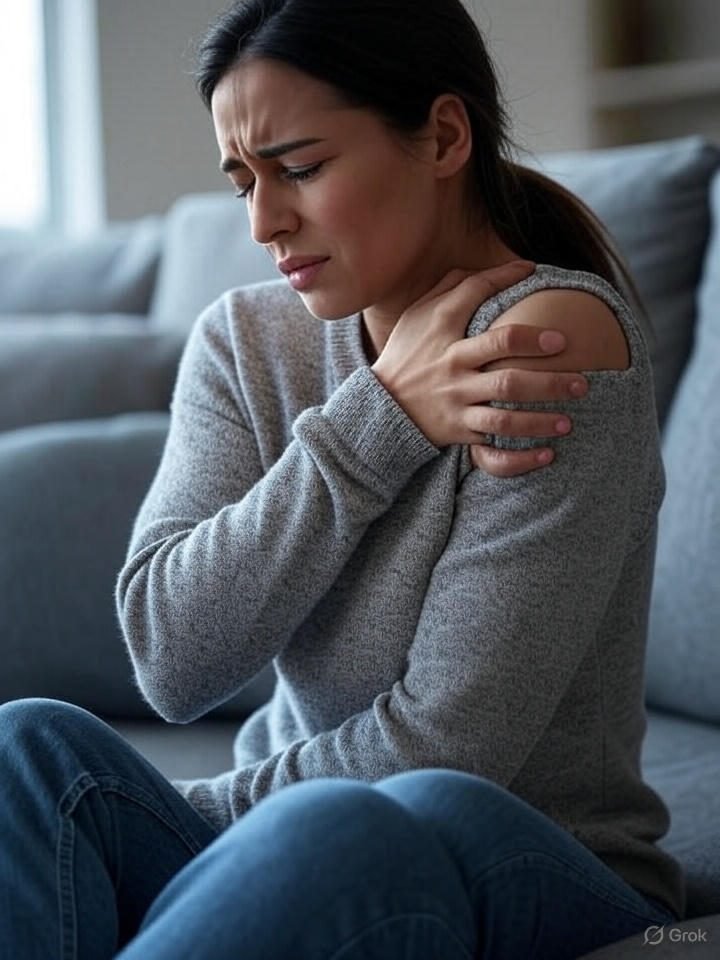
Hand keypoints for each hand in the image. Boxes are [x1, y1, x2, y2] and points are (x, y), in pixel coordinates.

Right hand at [371, 261, 588, 476]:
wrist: (378, 408)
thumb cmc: (405, 356)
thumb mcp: (416, 317)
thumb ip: (445, 290)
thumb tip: (479, 267)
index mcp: (442, 329)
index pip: (477, 294)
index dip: (508, 278)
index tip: (535, 273)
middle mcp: (452, 364)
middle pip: (505, 358)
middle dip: (546, 363)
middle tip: (581, 371)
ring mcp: (456, 399)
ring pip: (505, 409)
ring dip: (543, 415)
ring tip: (572, 417)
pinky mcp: (457, 430)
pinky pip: (494, 445)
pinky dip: (522, 454)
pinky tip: (549, 452)